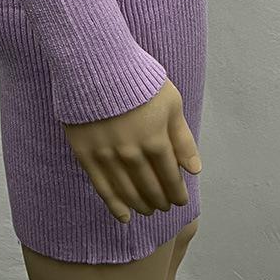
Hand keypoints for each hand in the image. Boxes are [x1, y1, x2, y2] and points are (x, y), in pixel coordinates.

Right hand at [62, 77, 201, 223]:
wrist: (96, 63)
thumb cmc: (138, 78)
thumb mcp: (171, 102)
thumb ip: (182, 138)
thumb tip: (194, 170)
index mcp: (156, 140)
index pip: (171, 177)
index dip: (177, 192)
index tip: (180, 200)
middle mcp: (132, 153)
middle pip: (150, 188)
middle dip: (160, 200)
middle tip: (164, 206)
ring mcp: (107, 155)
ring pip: (127, 191)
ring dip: (141, 205)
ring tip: (148, 210)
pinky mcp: (85, 153)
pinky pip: (101, 186)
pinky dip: (114, 204)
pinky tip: (123, 216)